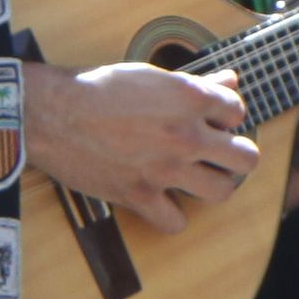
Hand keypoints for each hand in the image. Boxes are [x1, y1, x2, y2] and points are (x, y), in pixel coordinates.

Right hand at [28, 59, 259, 235]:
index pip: (237, 112)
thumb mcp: (151, 75)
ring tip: (199, 176)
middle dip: (237, 154)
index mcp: (189, 98)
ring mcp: (165, 169)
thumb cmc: (97, 88)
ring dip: (214, 184)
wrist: (52, 114)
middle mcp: (185, 135)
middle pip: (246, 158)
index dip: (226, 116)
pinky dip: (173, 216)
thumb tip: (229, 82)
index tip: (211, 120)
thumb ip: (197, 82)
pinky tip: (165, 201)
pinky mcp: (140, 195)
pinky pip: (176, 222)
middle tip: (219, 153)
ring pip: (222, 191)